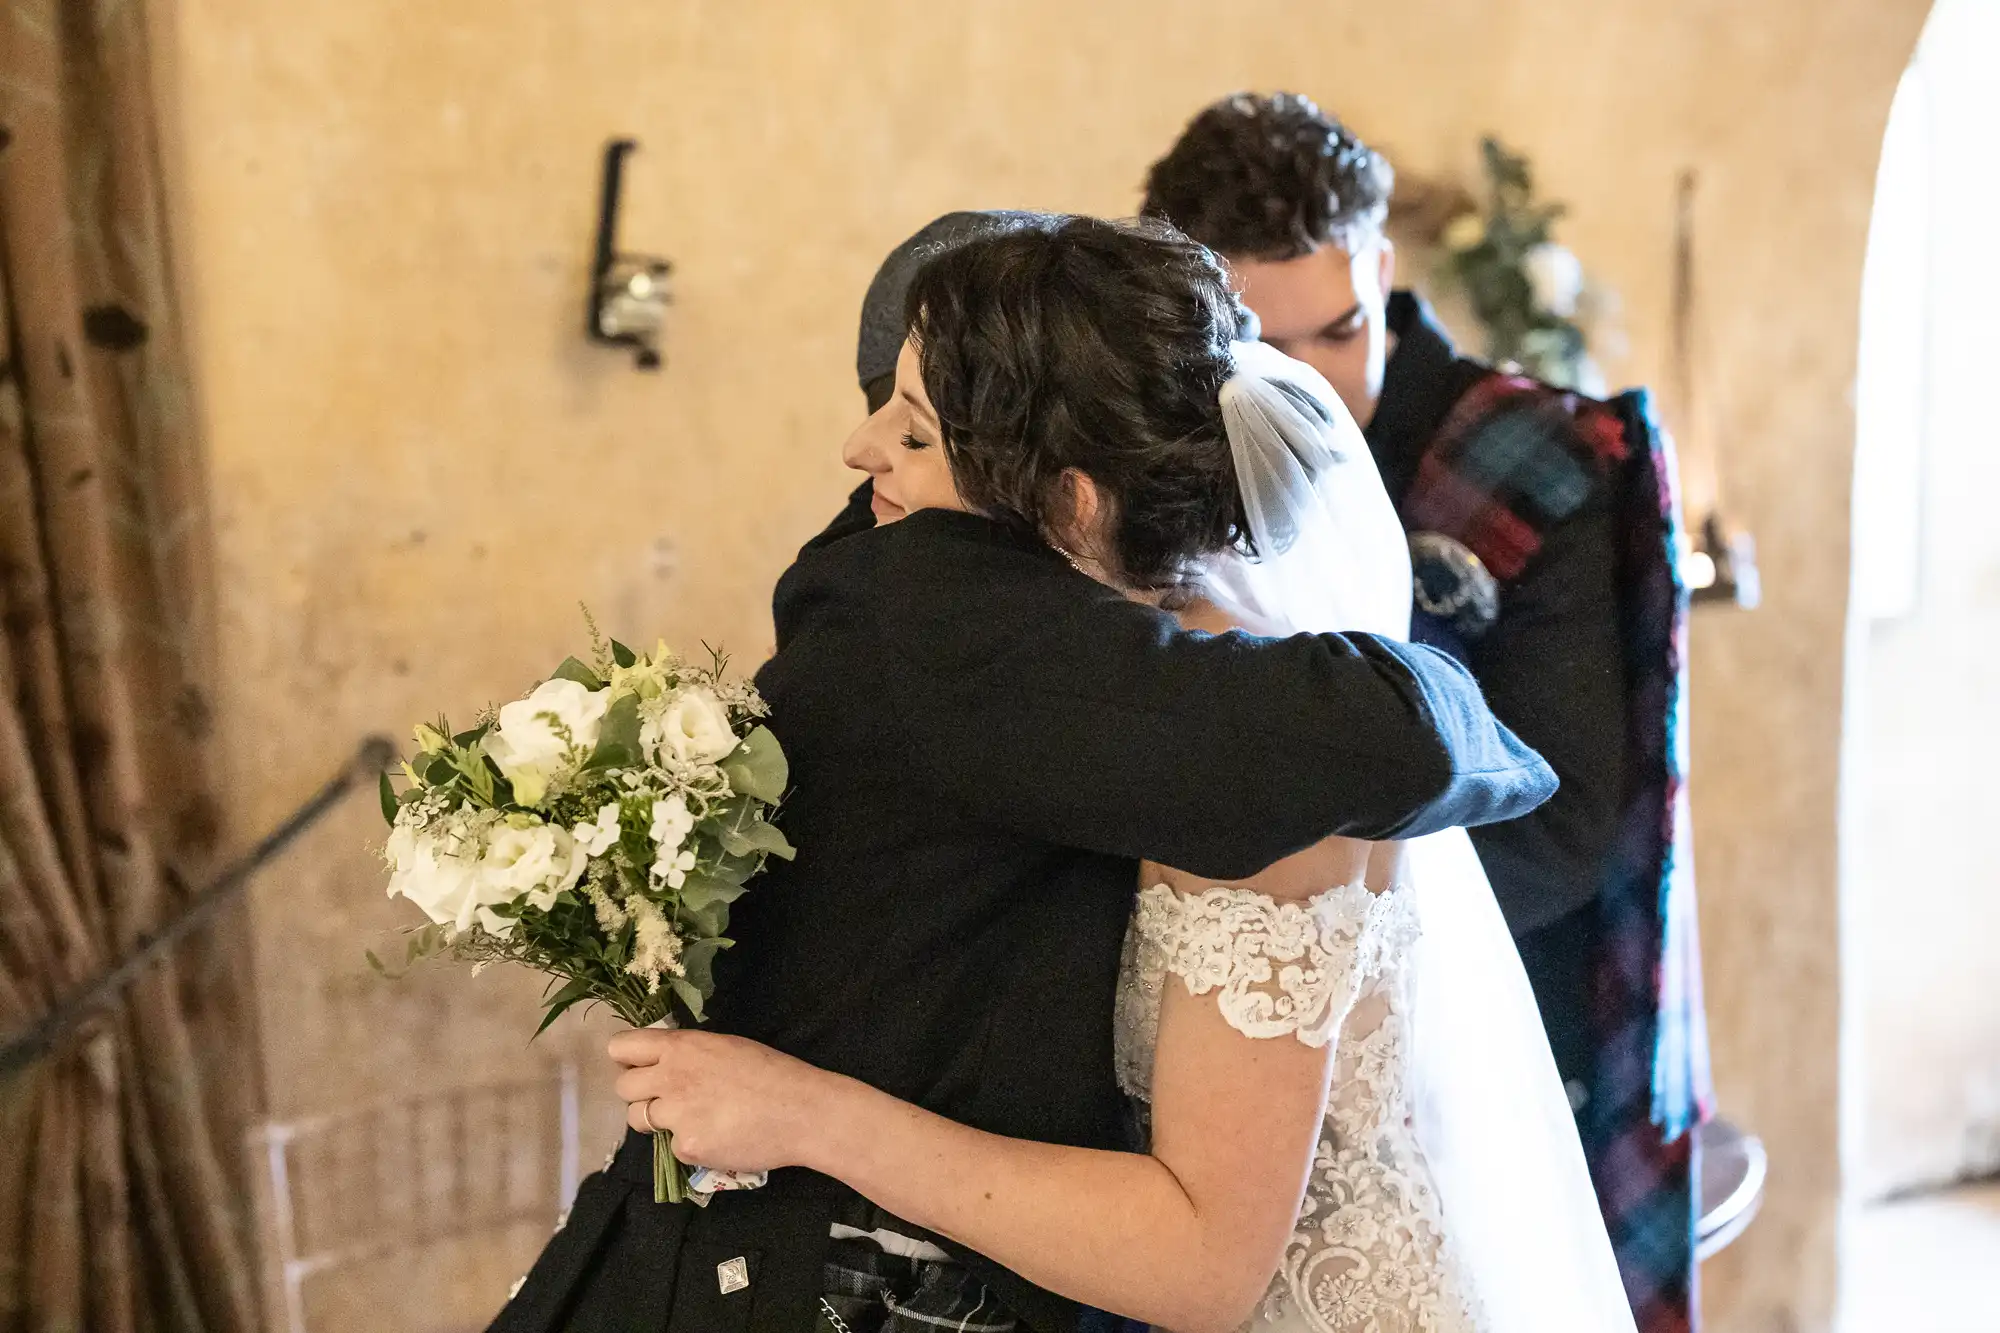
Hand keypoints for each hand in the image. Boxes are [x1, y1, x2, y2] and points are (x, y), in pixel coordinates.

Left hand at [609, 1028, 831, 1172]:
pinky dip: (689, 1143)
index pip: (621, 1047)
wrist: (800, 1111)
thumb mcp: (725, 1046)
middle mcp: (670, 1078)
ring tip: (691, 1118)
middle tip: (665, 1097)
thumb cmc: (771, 1072)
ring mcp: (676, 1115)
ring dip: (657, 1119)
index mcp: (681, 1047)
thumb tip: (664, 1062)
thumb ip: (689, 1054)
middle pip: (623, 1087)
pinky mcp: (686, 1148)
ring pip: (639, 1119)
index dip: (627, 1058)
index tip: (639, 1066)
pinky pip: (672, 1146)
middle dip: (640, 1093)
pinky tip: (716, 1137)